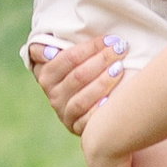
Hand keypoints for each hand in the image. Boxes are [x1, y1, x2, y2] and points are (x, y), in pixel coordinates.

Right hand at [27, 25, 129, 141]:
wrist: (85, 102)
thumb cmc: (78, 69)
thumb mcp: (64, 56)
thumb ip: (58, 46)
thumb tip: (52, 49)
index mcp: (46, 74)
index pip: (67, 58)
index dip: (90, 47)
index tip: (110, 40)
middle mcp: (52, 94)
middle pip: (77, 76)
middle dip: (102, 60)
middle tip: (121, 49)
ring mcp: (64, 112)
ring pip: (82, 98)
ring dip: (103, 82)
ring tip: (120, 69)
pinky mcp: (76, 127)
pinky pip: (88, 120)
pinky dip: (100, 109)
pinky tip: (115, 99)